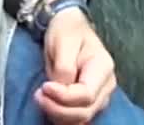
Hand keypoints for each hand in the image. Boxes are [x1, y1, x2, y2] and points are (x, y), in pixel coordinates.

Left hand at [36, 7, 116, 123]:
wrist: (69, 27)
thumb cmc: (67, 30)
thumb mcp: (63, 41)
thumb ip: (64, 67)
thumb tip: (60, 88)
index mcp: (103, 67)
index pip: (86, 95)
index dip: (63, 97)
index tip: (44, 87)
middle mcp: (106, 85)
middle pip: (85, 111)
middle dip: (58, 109)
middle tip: (38, 95)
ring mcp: (99, 96)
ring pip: (81, 118)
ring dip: (58, 114)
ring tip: (41, 98)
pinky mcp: (88, 102)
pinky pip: (76, 117)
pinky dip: (61, 117)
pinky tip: (49, 105)